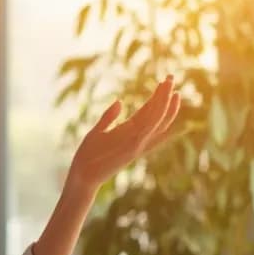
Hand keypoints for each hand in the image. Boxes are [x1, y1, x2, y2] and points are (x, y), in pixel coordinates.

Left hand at [66, 75, 180, 193]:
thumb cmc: (88, 156)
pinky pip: (150, 127)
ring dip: (163, 100)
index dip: (160, 101)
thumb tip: (119, 102)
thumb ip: (108, 118)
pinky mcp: (132, 145)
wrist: (83, 177)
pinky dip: (159, 114)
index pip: (150, 115)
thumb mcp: (97, 133)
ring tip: (169, 82)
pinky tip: (166, 100)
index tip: (166, 86)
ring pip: (156, 118)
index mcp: (131, 135)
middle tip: (171, 77)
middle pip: (157, 115)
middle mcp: (138, 139)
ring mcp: (137, 142)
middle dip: (165, 96)